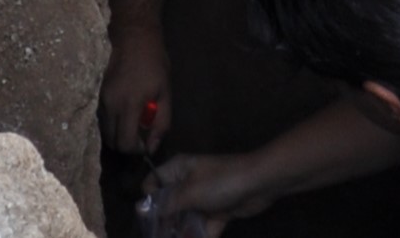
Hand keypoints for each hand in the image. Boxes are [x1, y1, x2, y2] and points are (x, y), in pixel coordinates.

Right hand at [103, 26, 171, 153]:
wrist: (133, 34)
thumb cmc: (154, 62)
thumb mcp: (165, 92)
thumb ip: (161, 122)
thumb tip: (152, 147)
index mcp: (129, 104)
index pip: (124, 143)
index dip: (135, 149)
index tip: (145, 143)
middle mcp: (110, 104)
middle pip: (111, 141)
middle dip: (126, 143)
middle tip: (140, 133)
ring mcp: (99, 98)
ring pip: (104, 130)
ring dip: (118, 132)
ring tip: (132, 119)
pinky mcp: (95, 93)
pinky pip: (101, 117)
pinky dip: (111, 121)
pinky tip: (123, 110)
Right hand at [150, 152, 278, 233]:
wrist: (259, 183)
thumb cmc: (220, 182)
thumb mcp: (189, 192)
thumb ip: (165, 204)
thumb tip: (140, 209)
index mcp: (178, 170)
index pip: (152, 183)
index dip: (147, 201)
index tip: (145, 220)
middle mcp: (188, 183)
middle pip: (168, 206)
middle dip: (163, 224)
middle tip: (158, 237)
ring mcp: (203, 198)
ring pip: (185, 219)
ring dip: (179, 234)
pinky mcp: (217, 212)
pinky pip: (203, 228)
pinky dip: (199, 237)